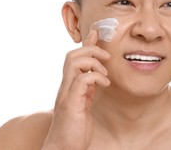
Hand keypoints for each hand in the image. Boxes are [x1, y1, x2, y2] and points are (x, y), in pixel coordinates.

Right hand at [42, 30, 110, 149]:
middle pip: (71, 55)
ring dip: (94, 62)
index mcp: (70, 85)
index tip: (97, 33)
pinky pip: (82, 80)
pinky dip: (96, 77)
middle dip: (91, 49)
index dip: (86, 43)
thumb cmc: (75, 127)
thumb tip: (97, 74)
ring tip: (105, 75)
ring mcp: (66, 94)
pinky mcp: (71, 103)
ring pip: (73, 62)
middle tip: (106, 58)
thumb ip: (89, 87)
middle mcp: (65, 86)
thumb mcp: (85, 102)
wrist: (64, 148)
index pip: (74, 57)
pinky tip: (105, 85)